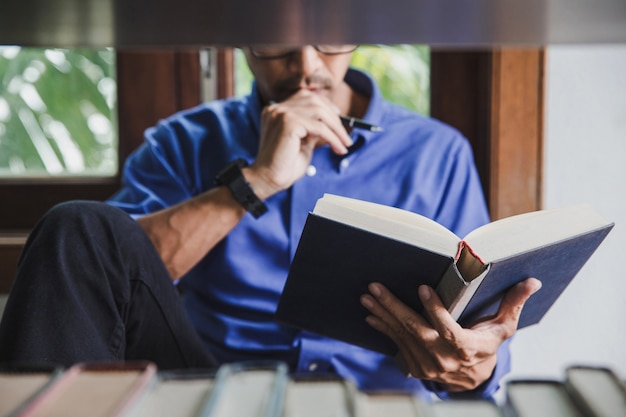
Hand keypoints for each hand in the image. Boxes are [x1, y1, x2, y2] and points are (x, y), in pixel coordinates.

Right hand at [246, 90, 353, 198]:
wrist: (267, 180)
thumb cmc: (284, 166)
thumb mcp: (303, 142)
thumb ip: (313, 130)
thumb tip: (331, 123)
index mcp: (277, 110)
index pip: (306, 97)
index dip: (326, 106)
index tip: (339, 119)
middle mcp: (277, 108)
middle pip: (315, 101)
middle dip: (335, 118)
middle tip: (345, 136)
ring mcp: (281, 113)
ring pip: (320, 112)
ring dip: (337, 128)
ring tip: (345, 143)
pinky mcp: (289, 123)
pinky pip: (319, 127)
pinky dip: (333, 138)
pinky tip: (339, 148)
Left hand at [360, 278, 541, 391]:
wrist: (473, 380)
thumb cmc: (488, 346)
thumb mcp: (503, 328)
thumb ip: (514, 304)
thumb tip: (532, 281)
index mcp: (466, 347)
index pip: (447, 328)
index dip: (434, 309)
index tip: (422, 288)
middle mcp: (443, 358)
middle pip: (415, 330)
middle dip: (393, 306)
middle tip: (376, 287)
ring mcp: (427, 364)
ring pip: (401, 336)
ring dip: (382, 314)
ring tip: (368, 297)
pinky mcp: (415, 367)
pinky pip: (396, 345)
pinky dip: (383, 329)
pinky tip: (371, 315)